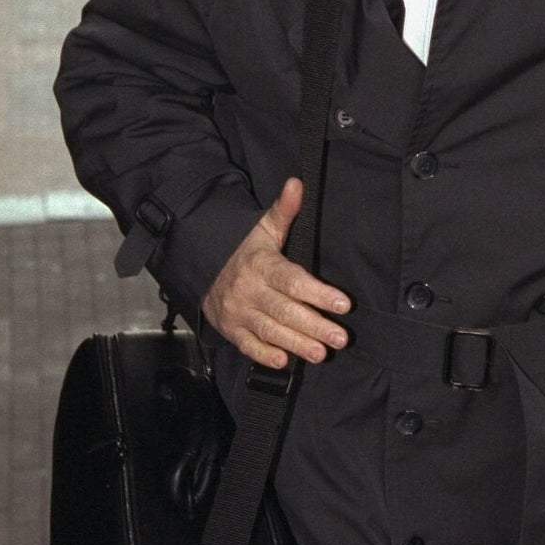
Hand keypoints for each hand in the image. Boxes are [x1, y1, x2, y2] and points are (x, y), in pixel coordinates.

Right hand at [202, 177, 351, 369]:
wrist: (201, 268)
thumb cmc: (244, 250)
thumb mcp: (263, 228)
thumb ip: (285, 210)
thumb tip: (297, 183)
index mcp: (262, 265)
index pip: (292, 280)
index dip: (318, 293)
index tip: (343, 303)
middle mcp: (250, 290)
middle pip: (285, 311)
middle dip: (315, 326)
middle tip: (341, 338)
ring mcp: (238, 312)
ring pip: (270, 331)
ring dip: (297, 344)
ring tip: (322, 354)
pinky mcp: (231, 330)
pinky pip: (248, 345)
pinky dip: (265, 355)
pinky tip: (286, 362)